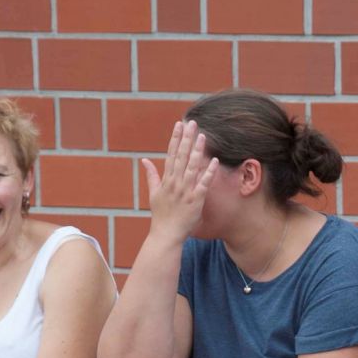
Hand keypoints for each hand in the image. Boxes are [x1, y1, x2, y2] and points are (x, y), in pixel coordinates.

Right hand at [141, 120, 216, 240]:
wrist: (165, 235)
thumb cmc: (161, 215)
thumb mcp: (153, 193)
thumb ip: (151, 175)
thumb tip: (144, 160)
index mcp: (166, 180)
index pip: (171, 154)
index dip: (175, 138)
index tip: (179, 124)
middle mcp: (175, 183)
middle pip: (181, 156)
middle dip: (187, 139)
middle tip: (192, 123)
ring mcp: (185, 191)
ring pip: (192, 167)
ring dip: (197, 151)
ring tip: (202, 136)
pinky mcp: (195, 200)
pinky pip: (203, 184)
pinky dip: (208, 173)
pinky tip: (214, 161)